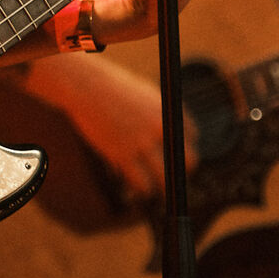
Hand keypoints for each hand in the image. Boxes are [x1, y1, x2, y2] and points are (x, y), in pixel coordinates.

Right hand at [58, 53, 197, 197]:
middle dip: (183, 172)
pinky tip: (137, 191)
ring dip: (163, 187)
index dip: (183, 147)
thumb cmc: (113, 88)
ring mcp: (142, 142)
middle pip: (188, 160)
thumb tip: (167, 133)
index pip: (191, 136)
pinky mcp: (123, 154)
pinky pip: (142, 183)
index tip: (175, 154)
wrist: (87, 86)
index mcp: (168, 111)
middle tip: (172, 177)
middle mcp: (160, 128)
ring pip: (166, 178)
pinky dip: (142, 190)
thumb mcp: (144, 93)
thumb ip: (158, 113)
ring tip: (156, 190)